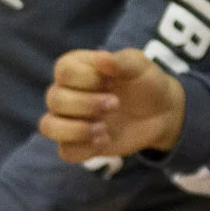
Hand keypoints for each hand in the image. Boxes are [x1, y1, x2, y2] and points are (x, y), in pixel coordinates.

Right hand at [39, 48, 183, 161]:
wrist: (161, 111)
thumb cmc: (145, 82)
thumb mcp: (140, 66)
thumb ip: (121, 61)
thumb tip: (101, 59)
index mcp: (76, 67)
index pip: (63, 71)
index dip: (88, 79)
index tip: (111, 82)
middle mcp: (65, 92)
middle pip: (54, 99)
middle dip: (87, 104)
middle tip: (115, 104)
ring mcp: (68, 119)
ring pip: (48, 126)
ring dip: (76, 129)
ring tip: (104, 128)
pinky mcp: (77, 143)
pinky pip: (65, 151)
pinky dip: (84, 148)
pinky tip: (105, 139)